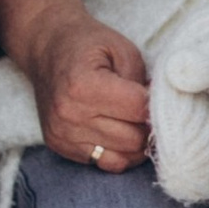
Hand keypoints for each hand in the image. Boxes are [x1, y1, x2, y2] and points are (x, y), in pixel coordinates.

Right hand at [0, 0, 150, 172]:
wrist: (45, 47)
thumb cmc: (87, 44)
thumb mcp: (122, 49)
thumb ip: (143, 81)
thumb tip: (163, 113)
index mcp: (83, 86)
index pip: (139, 110)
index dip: (156, 104)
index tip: (156, 94)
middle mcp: (69, 115)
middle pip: (134, 139)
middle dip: (146, 125)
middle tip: (144, 108)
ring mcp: (62, 134)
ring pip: (121, 158)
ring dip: (134, 142)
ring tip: (131, 120)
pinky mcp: (59, 146)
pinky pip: (102, 163)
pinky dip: (116, 151)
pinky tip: (115, 130)